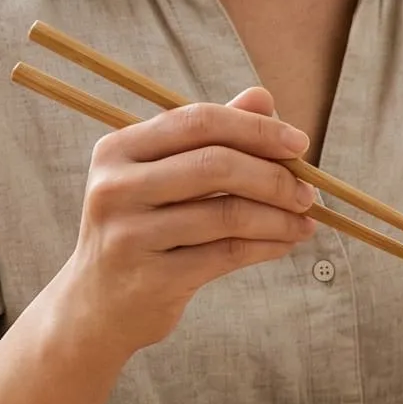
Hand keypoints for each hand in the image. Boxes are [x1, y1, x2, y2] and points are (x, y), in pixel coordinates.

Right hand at [41, 86, 316, 363]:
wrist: (95, 307)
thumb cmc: (140, 229)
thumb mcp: (162, 176)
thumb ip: (210, 136)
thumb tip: (263, 96)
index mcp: (117, 150)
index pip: (197, 121)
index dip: (255, 128)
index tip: (300, 143)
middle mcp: (116, 188)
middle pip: (215, 165)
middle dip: (273, 176)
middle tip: (307, 191)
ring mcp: (129, 235)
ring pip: (227, 214)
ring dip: (279, 216)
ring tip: (305, 220)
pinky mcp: (152, 278)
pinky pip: (227, 253)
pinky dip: (268, 245)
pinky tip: (287, 243)